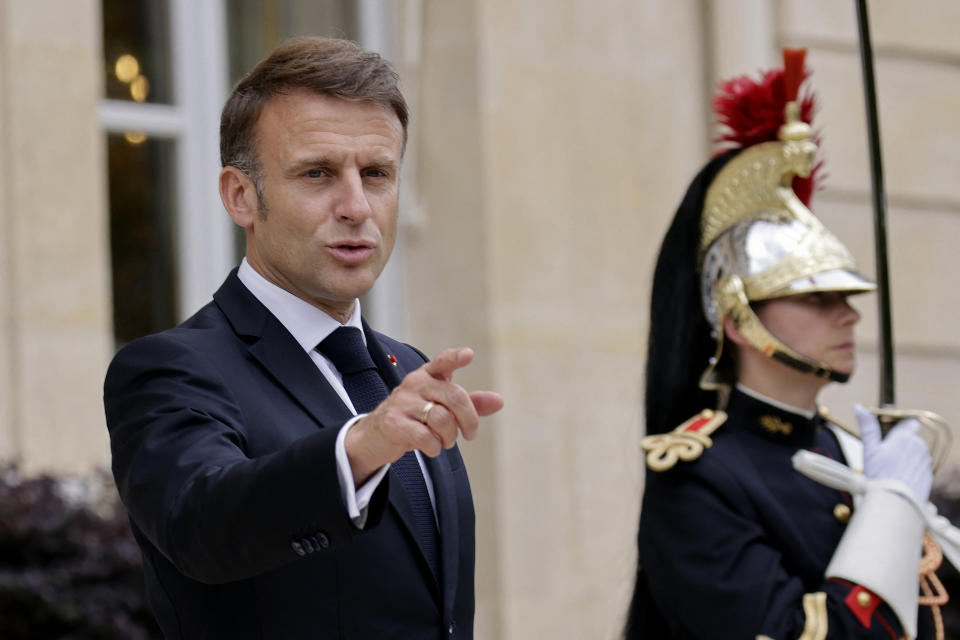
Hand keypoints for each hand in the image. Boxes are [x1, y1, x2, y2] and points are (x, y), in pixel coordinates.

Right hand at [345, 347, 502, 483]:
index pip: (442, 361)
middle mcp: (415, 384)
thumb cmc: (415, 418)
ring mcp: (402, 402)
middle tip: (470, 434)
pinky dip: (434, 447)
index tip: (468, 354)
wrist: (376, 436)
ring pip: (442, 419)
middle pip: (454, 396)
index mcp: (427, 375)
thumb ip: (470, 403)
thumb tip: (499, 401)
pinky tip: (432, 448)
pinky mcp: (393, 422)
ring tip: (445, 442)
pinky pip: (425, 436)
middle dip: (469, 419)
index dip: (455, 358)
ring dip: (449, 436)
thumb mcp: (441, 407)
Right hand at [857, 403, 931, 502]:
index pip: (909, 422)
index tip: (889, 432)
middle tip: (884, 455)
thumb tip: (859, 406)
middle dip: (900, 443)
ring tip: (890, 469)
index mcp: (905, 436)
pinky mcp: (928, 475)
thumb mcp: (869, 448)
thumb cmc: (881, 475)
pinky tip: (898, 477)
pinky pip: (918, 467)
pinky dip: (910, 469)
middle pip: (910, 438)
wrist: (896, 501)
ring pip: (915, 452)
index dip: (899, 425)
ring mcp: (925, 461)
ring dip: (906, 456)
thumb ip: (867, 426)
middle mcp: (919, 446)